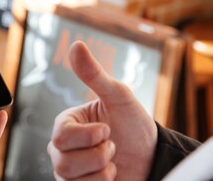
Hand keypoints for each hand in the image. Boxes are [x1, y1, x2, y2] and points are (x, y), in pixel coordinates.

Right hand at [47, 41, 157, 180]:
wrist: (151, 157)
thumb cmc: (134, 124)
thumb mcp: (118, 95)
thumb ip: (94, 74)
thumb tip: (76, 44)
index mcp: (67, 122)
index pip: (61, 135)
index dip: (87, 136)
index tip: (107, 130)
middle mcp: (62, 147)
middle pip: (61, 159)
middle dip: (97, 155)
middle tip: (113, 146)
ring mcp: (68, 169)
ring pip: (68, 177)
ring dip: (101, 171)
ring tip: (113, 161)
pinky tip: (110, 174)